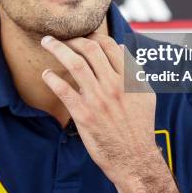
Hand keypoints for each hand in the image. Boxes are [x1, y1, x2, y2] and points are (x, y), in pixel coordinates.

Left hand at [40, 33, 179, 192]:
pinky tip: (46, 74)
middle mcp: (113, 85)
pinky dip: (52, 78)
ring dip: (57, 49)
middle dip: (73, 38)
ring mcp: (98, 99)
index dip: (93, 35)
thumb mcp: (145, 94)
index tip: (83, 35)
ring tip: (47, 42)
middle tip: (62, 37)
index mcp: (128, 78)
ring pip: (75, 64)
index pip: (109, 45)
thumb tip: (121, 47)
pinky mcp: (83, 114)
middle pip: (90, 49)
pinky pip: (63, 90)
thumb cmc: (140, 126)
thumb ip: (134, 70)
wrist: (134, 157)